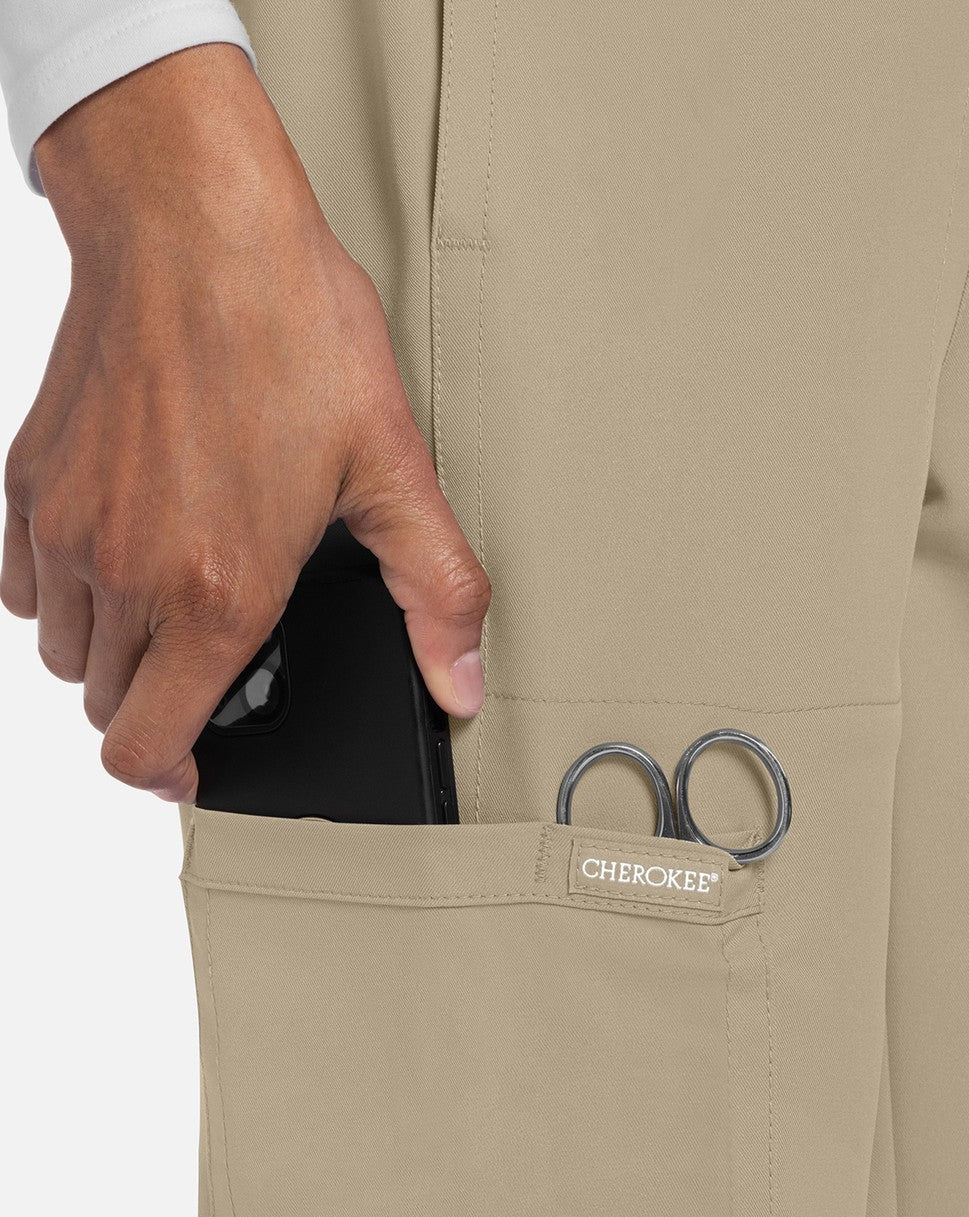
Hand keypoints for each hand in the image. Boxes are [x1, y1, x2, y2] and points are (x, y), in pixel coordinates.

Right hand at [1, 44, 488, 801]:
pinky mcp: (29, 482)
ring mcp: (67, 528)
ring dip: (112, 654)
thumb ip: (434, 594)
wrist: (192, 222)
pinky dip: (62, 596)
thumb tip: (459, 683)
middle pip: (108, 706)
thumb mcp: (392, 468)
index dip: (171, 776)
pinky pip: (22, 588)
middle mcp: (126, 574)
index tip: (195, 764)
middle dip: (158, 704)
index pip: (145, 746)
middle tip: (209, 660)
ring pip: (64, 653)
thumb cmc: (287, 328)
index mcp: (216, 592)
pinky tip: (118, 555)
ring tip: (170, 604)